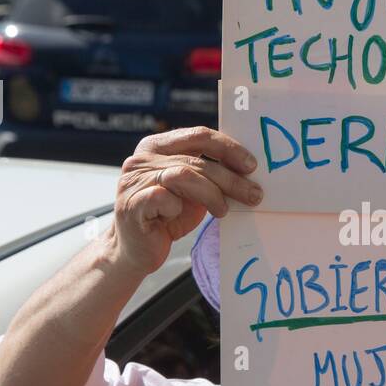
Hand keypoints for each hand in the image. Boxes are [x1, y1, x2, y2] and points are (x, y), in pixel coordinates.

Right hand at [109, 127, 261, 276]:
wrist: (136, 250)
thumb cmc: (167, 217)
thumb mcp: (192, 190)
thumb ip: (208, 174)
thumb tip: (247, 171)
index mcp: (158, 146)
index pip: (198, 135)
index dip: (228, 148)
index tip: (251, 165)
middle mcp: (143, 158)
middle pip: (196, 160)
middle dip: (230, 178)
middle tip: (254, 194)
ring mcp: (134, 180)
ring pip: (184, 175)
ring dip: (212, 194)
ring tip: (223, 210)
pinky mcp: (132, 203)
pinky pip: (164, 198)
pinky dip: (179, 208)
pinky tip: (179, 216)